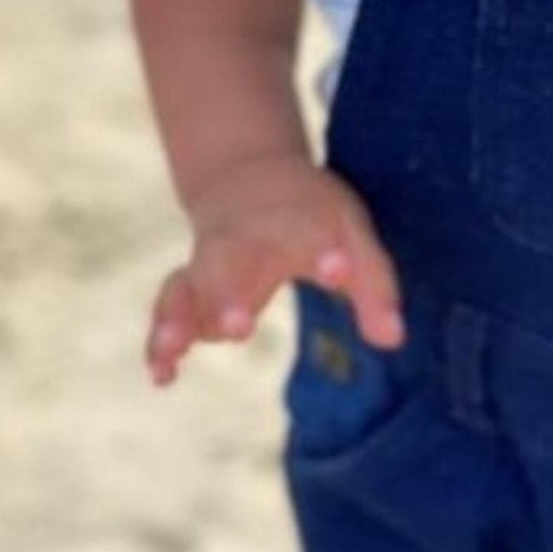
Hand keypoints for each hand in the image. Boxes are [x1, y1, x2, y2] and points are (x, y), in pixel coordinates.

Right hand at [145, 156, 403, 386]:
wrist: (246, 175)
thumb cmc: (310, 213)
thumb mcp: (350, 232)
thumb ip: (373, 285)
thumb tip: (393, 341)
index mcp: (294, 219)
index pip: (311, 233)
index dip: (325, 252)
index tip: (339, 270)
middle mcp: (244, 239)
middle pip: (231, 263)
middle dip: (229, 296)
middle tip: (237, 328)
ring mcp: (209, 261)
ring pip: (187, 286)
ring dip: (179, 318)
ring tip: (173, 349)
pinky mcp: (188, 285)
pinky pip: (167, 309)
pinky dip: (159, 339)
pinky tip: (161, 376)